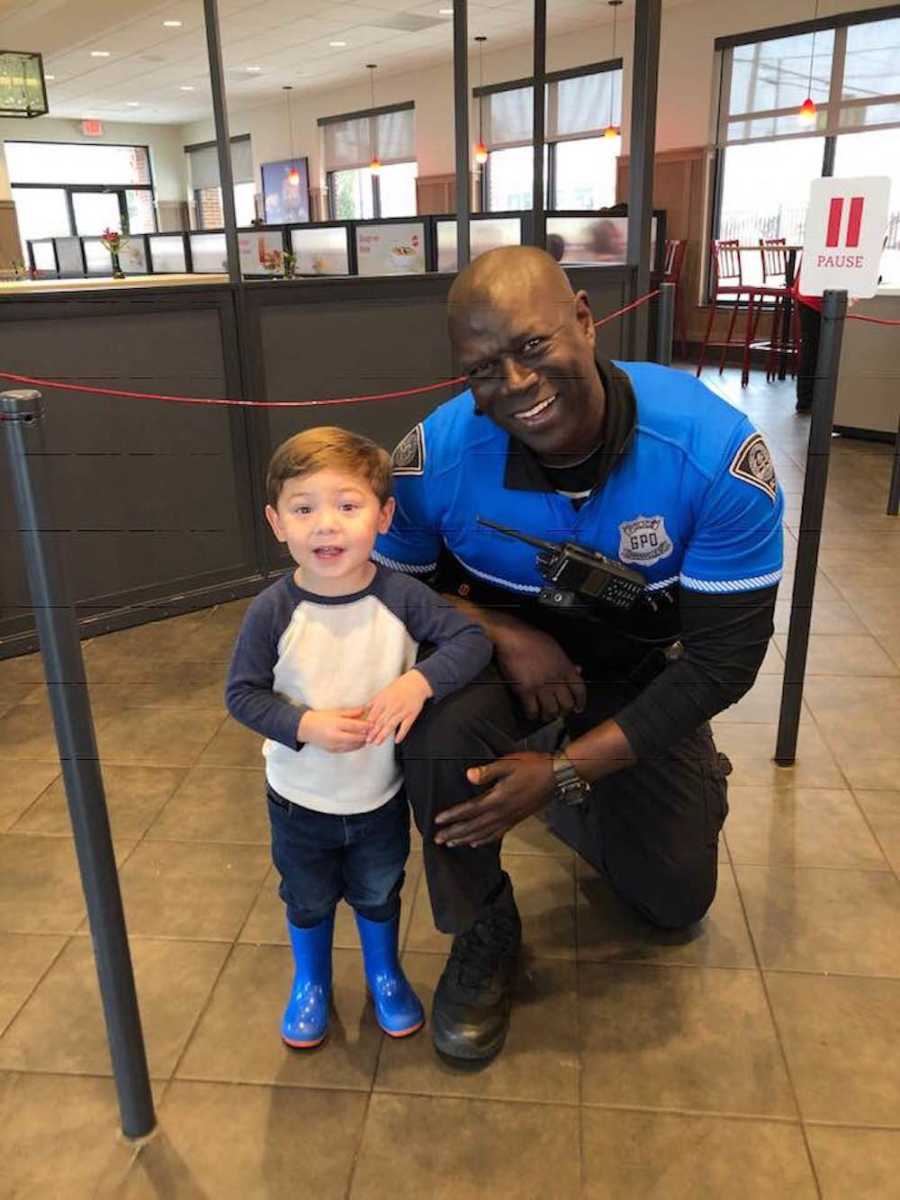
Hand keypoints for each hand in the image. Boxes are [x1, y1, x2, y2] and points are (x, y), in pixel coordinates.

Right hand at [298, 707, 370, 752]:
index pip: (355, 726)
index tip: (373, 723)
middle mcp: (336, 736)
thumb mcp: (335, 712)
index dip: (366, 726)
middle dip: (366, 735)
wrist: (306, 729)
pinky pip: (348, 749)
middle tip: (373, 731)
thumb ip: (351, 713)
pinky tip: (359, 741)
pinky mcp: (333, 751)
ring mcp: (334, 745)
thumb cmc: (321, 718)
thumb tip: (365, 710)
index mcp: (336, 725)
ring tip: (368, 736)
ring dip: (362, 741)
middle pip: (357, 738)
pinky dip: (355, 746)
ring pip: (354, 746)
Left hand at [365, 669, 432, 745]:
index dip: (367, 725)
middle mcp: (392, 706)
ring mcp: (402, 711)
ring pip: (391, 725)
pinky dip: (401, 734)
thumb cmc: (399, 687)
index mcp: (384, 700)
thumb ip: (374, 702)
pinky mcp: (411, 714)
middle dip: (373, 733)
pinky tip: (396, 740)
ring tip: (377, 743)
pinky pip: (406, 726)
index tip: (363, 732)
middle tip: (368, 741)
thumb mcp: (384, 692)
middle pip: (380, 722)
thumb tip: (363, 709)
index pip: (373, 715)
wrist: (416, 683)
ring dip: (383, 735)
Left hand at [434, 752, 555, 846]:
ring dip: (465, 839)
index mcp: (497, 799)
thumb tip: (468, 775)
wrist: (557, 777)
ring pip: (483, 833)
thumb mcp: (509, 763)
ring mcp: (510, 818)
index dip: (453, 816)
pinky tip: (476, 843)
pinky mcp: (517, 820)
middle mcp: (502, 813)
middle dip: (454, 833)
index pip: (469, 810)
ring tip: (451, 844)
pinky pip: (497, 834)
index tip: (437, 821)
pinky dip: (484, 840)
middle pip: (473, 826)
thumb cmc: (532, 766)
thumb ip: (488, 771)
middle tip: (437, 840)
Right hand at [493, 623, 585, 721]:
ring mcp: (541, 686)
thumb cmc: (533, 639)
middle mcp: (556, 679)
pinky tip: (531, 714)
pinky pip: (532, 710)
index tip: (578, 708)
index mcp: (565, 667)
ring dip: (548, 716)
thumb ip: (566, 662)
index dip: (581, 702)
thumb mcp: (555, 648)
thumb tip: (578, 670)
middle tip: (558, 713)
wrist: (512, 637)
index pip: (580, 690)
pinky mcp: (525, 690)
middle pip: (566, 704)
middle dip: (564, 712)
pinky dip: (532, 715)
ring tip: (545, 716)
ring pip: (551, 711)